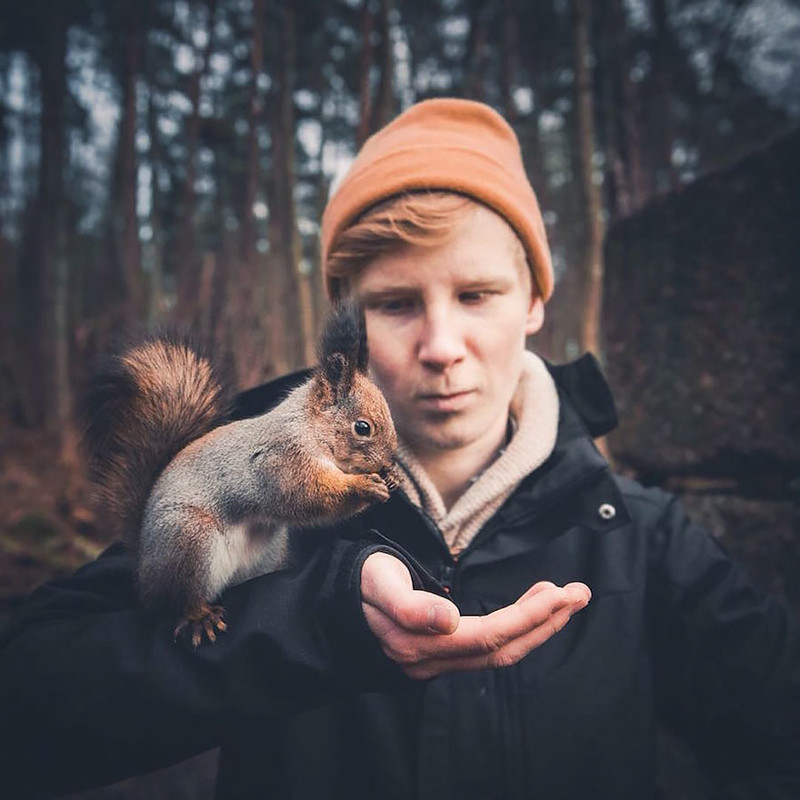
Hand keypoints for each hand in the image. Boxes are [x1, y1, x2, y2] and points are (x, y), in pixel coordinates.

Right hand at [361, 552, 590, 679]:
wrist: (336, 600)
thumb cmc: (358, 581)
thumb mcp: (377, 581)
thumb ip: (409, 604)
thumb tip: (448, 620)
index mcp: (417, 642)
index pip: (488, 635)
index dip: (528, 617)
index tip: (562, 594)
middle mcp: (431, 660)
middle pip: (501, 648)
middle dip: (546, 622)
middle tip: (582, 593)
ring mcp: (436, 662)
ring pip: (498, 652)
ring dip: (537, 627)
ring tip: (565, 597)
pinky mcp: (440, 655)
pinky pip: (487, 648)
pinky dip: (517, 629)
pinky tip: (532, 608)